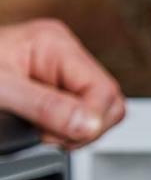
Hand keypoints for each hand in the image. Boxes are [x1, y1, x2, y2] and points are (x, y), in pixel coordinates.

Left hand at [0, 19, 124, 146]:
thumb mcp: (3, 93)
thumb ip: (47, 108)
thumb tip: (90, 124)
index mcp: (54, 44)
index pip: (104, 91)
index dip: (90, 120)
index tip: (62, 135)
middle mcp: (64, 55)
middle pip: (110, 103)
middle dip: (86, 127)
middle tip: (50, 133)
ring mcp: (64, 74)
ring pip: (103, 114)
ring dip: (78, 132)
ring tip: (43, 131)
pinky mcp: (60, 92)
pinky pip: (86, 119)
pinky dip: (69, 132)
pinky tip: (45, 129)